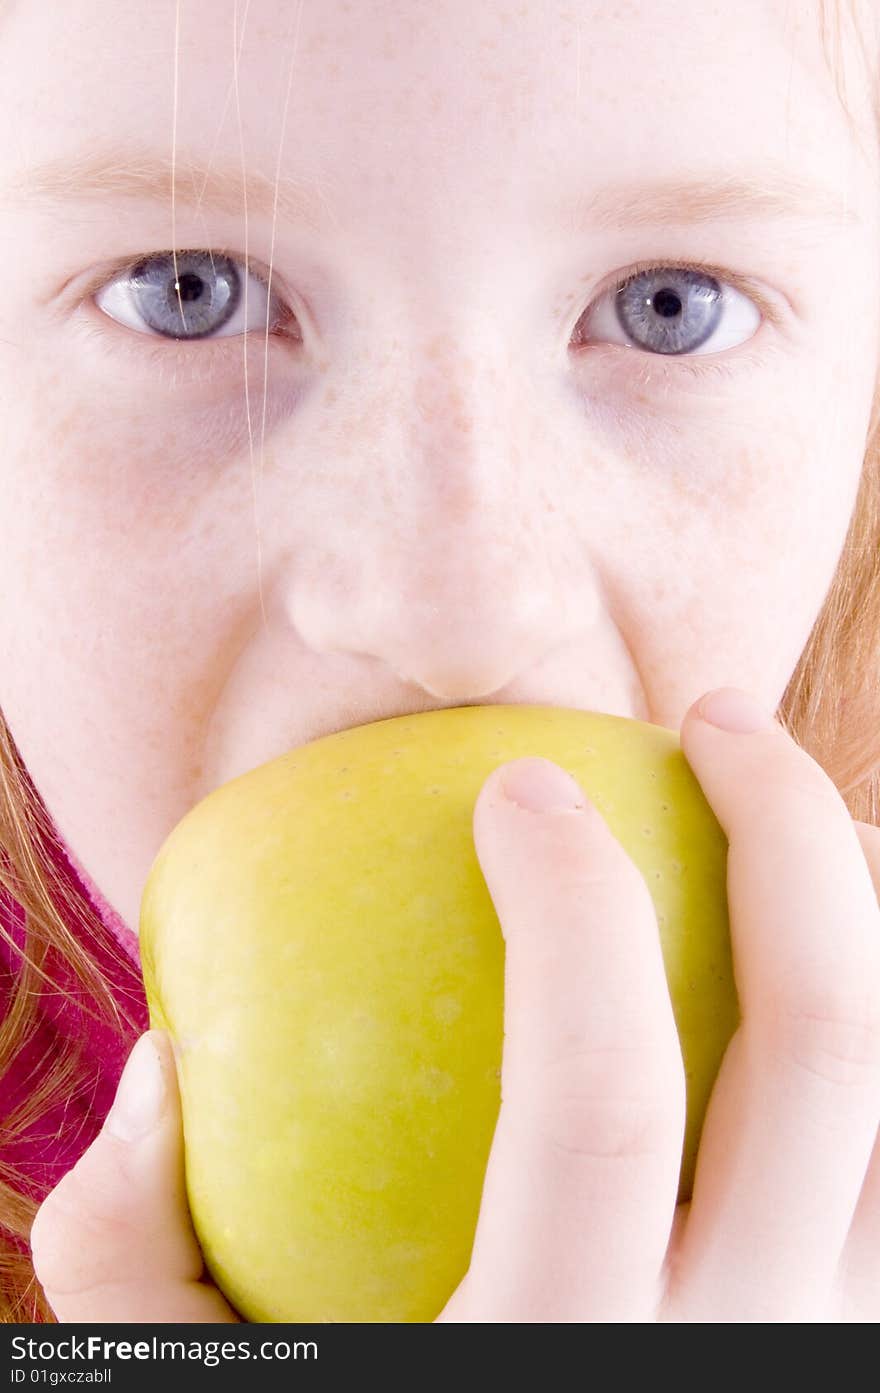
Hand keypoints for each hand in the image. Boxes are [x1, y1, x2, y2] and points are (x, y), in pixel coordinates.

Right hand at [31, 689, 879, 1322]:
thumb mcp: (199, 1389)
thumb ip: (134, 1252)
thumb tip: (167, 1071)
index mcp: (558, 1356)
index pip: (603, 1102)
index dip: (572, 909)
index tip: (517, 780)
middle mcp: (740, 1348)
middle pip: (823, 1050)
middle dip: (785, 839)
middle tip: (713, 714)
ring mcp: (825, 1341)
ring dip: (872, 903)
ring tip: (792, 797)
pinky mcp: (858, 1331)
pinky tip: (828, 932)